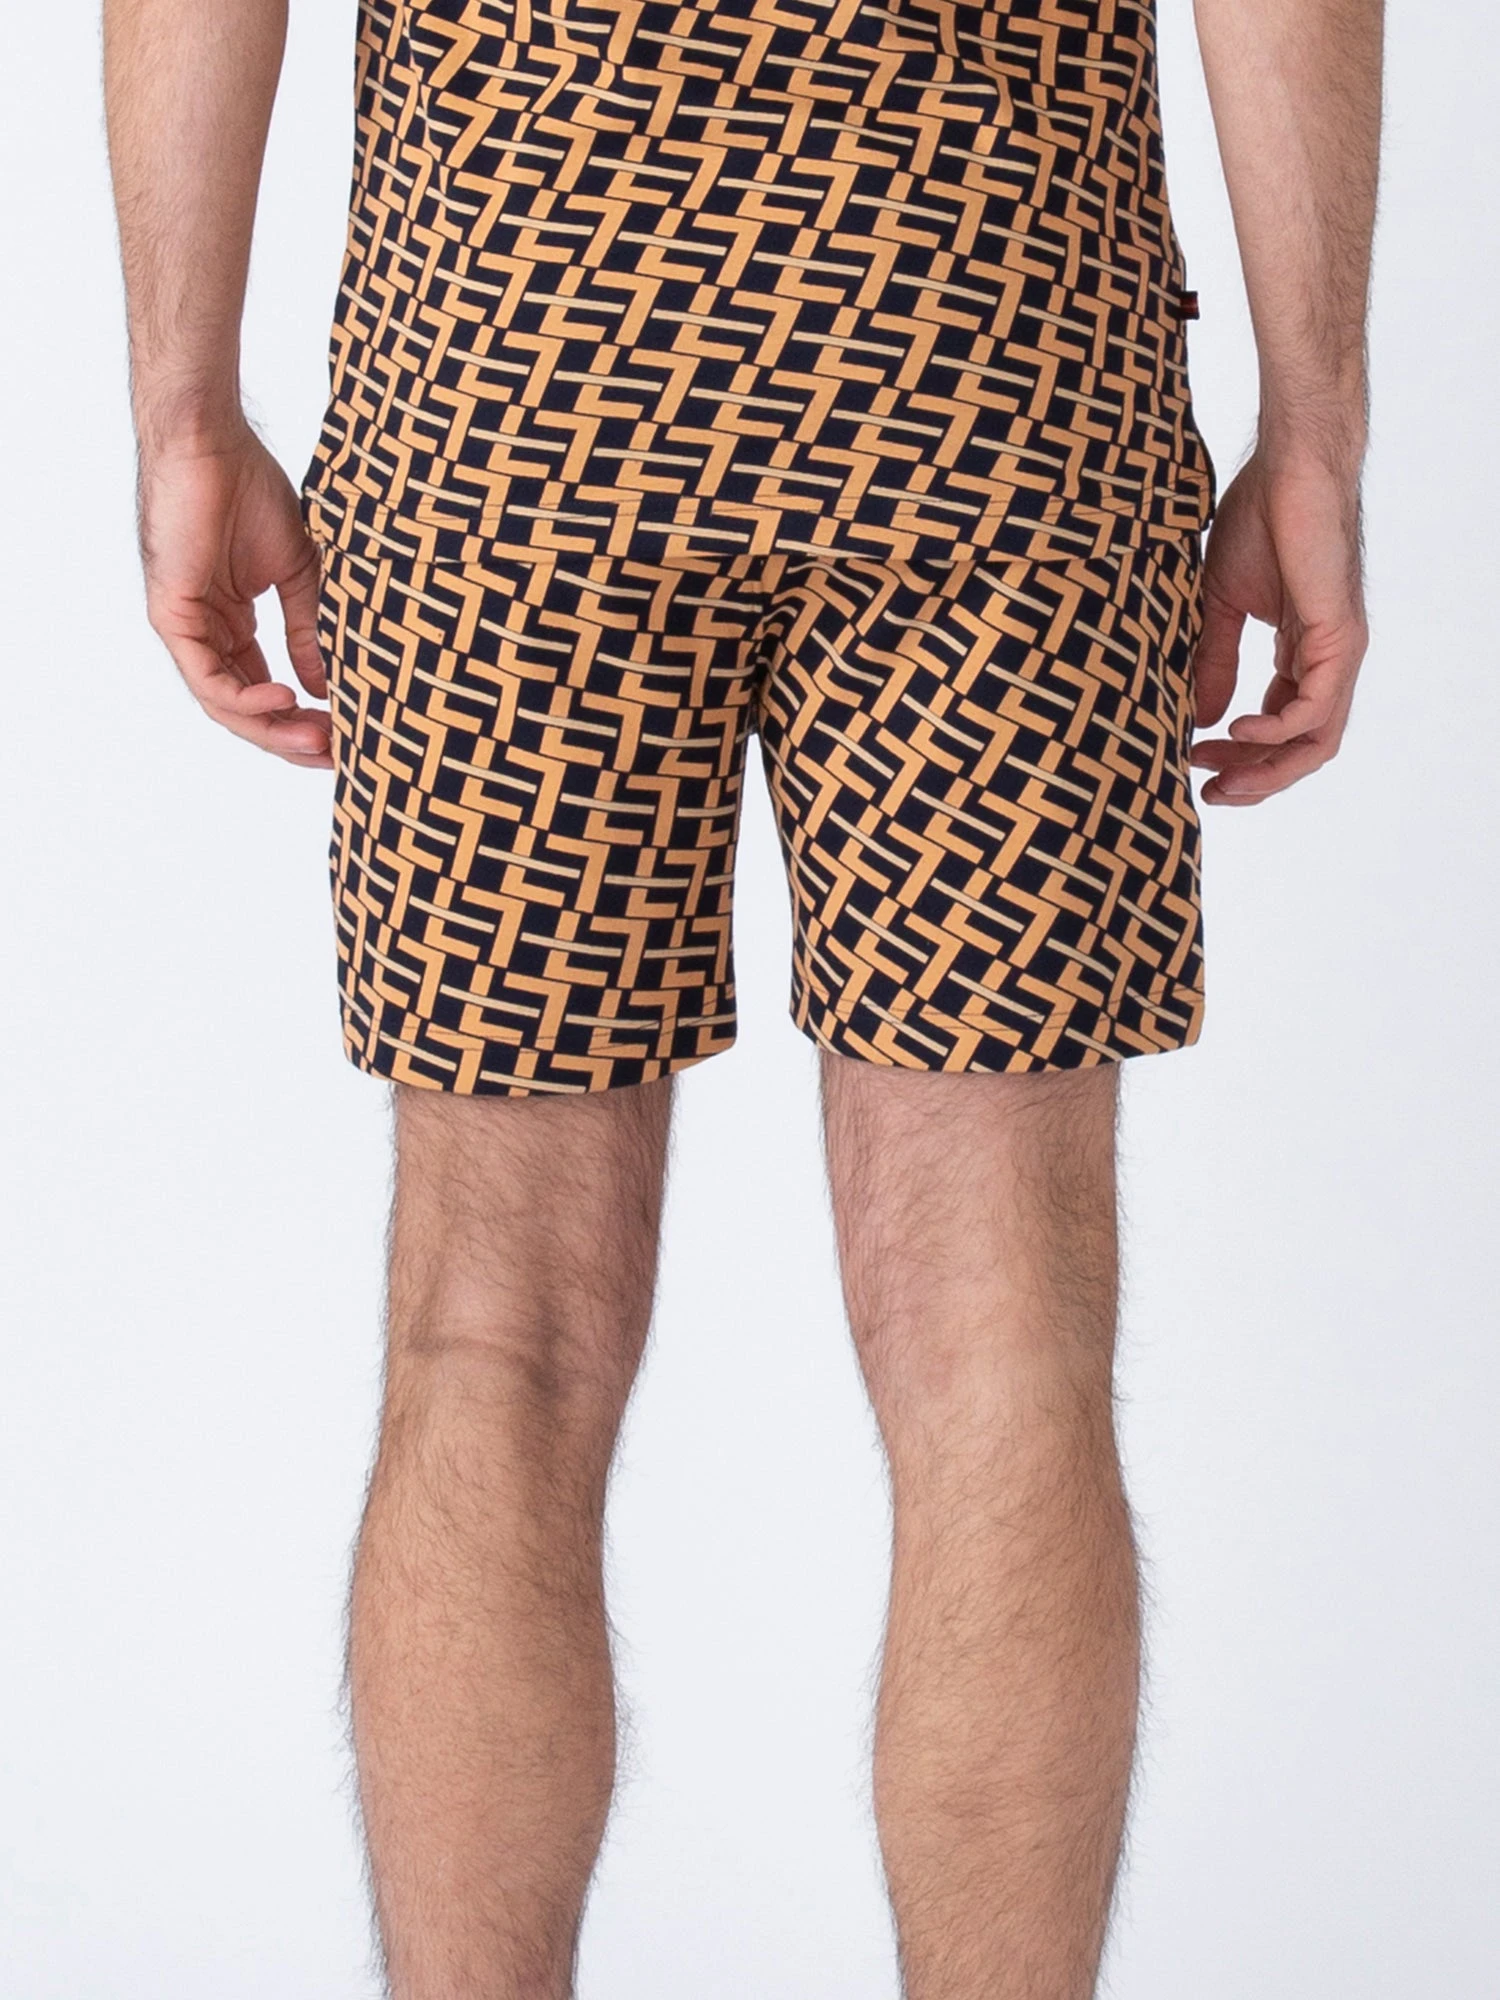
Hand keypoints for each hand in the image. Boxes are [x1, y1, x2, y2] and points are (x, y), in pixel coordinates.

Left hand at [137, 424, 331, 767]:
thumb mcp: (300, 573)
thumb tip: (324, 686)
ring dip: (272, 729)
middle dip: (289, 737)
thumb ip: (309, 630)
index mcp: (231, 621)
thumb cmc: (249, 489)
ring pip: (225, 704)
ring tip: (316, 738)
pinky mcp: (173, 616)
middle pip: (245, 708)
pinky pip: (206, 678)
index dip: (302, 718)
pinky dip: (246, 698)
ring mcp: (187, 627)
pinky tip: (283, 700)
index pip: (263, 688)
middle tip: (333, 754)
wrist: (212, 443)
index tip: (345, 735)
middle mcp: (206, 631)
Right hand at [1190, 451, 1367, 804]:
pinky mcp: (1339, 637)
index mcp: (1302, 655)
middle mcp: (1328, 661)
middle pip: (1304, 749)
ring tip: (1220, 774)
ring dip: (1268, 768)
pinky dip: (1276, 730)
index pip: (1282, 728)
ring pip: (1316, 740)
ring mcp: (1338, 653)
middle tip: (1210, 792)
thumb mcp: (1219, 607)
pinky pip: (1314, 708)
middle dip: (1256, 779)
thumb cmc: (1259, 522)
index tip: (1194, 762)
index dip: (1241, 757)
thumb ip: (1214, 664)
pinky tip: (1236, 731)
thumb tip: (1202, 720)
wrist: (1289, 469)